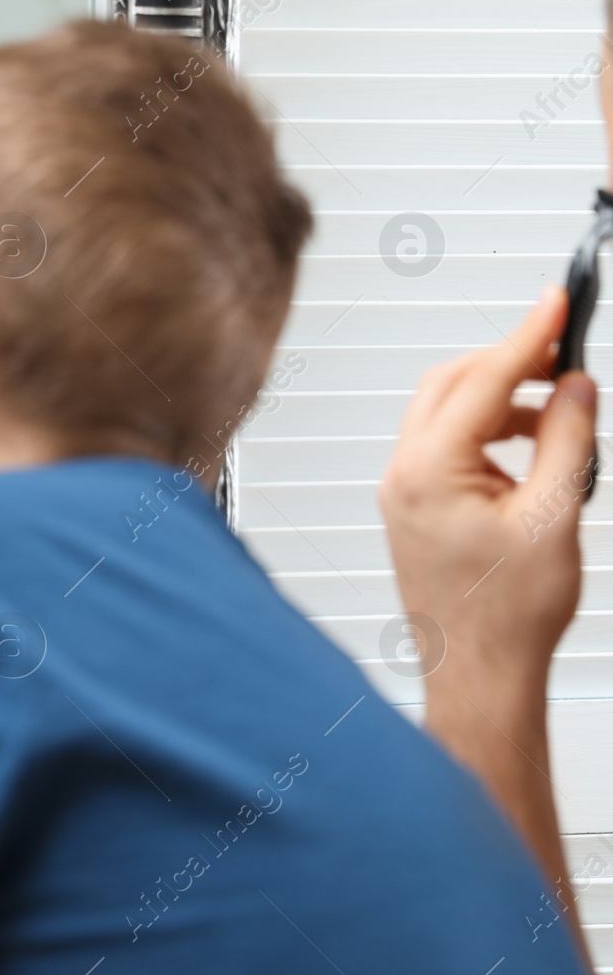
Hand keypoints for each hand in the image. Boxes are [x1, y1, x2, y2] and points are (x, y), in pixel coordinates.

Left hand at [380, 286, 597, 693]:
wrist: (479, 673)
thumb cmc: (506, 616)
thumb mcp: (554, 516)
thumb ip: (565, 439)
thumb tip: (574, 387)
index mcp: (428, 471)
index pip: (481, 379)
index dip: (526, 334)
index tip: (556, 301)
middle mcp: (401, 476)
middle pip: (450, 385)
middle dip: (507, 362)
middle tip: (561, 353)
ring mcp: (400, 492)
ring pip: (445, 415)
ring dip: (498, 400)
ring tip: (557, 411)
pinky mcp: (411, 508)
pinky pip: (444, 448)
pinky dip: (485, 435)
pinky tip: (528, 453)